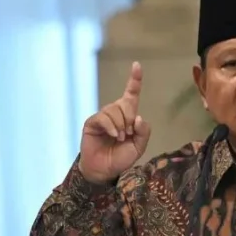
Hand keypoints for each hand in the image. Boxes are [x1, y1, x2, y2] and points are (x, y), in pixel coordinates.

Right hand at [78, 61, 151, 184]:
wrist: (105, 170)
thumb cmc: (121, 157)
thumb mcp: (139, 146)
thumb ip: (144, 132)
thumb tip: (138, 117)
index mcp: (128, 116)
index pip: (131, 94)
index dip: (134, 80)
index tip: (136, 65)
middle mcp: (115, 113)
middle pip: (125, 103)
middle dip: (130, 119)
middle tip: (128, 134)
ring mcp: (103, 117)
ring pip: (115, 110)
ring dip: (121, 126)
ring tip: (120, 138)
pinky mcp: (92, 122)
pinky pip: (104, 117)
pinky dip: (112, 127)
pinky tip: (115, 136)